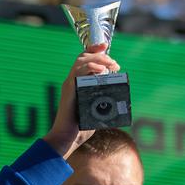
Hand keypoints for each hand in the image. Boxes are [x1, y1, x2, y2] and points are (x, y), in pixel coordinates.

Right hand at [43, 43, 120, 157]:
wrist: (67, 138)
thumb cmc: (81, 127)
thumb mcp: (96, 109)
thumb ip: (103, 99)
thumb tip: (118, 94)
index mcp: (77, 83)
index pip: (84, 60)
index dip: (94, 50)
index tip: (105, 45)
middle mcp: (71, 81)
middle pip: (83, 57)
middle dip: (100, 55)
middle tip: (114, 64)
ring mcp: (69, 85)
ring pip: (80, 62)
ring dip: (98, 60)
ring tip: (110, 65)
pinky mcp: (69, 90)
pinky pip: (77, 73)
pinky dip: (90, 68)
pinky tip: (101, 71)